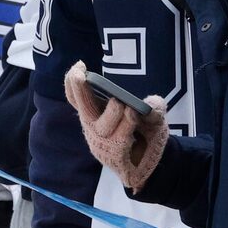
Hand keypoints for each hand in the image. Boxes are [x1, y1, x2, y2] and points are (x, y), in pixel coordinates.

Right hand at [65, 61, 167, 189]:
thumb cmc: (145, 132)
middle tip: (82, 75)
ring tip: (121, 104)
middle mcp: (94, 127)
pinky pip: (119, 140)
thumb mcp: (151, 114)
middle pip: (84, 109)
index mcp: (96, 114)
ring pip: (103, 125)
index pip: (77, 99)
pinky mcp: (114, 156)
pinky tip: (133, 116)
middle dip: (81, 91)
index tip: (79, 66)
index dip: (73, 83)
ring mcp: (103, 143)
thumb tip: (149, 105)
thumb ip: (152, 106)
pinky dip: (126, 126)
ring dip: (112, 113)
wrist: (154, 161)